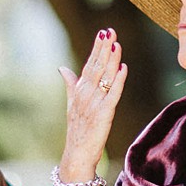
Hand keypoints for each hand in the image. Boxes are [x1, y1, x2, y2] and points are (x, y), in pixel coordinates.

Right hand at [55, 29, 126, 185]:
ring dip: (111, 60)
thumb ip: (70, 84)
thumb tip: (62, 68)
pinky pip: (113, 94)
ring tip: (117, 43)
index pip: (89, 64)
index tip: (103, 32)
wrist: (76, 154)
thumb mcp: (72, 103)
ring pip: (105, 77)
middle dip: (104, 48)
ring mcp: (94, 104)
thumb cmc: (77, 129)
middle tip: (110, 31)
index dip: (97, 48)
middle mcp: (85, 94)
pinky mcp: (103, 115)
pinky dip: (119, 81)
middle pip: (96, 66)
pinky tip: (124, 68)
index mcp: (79, 90)